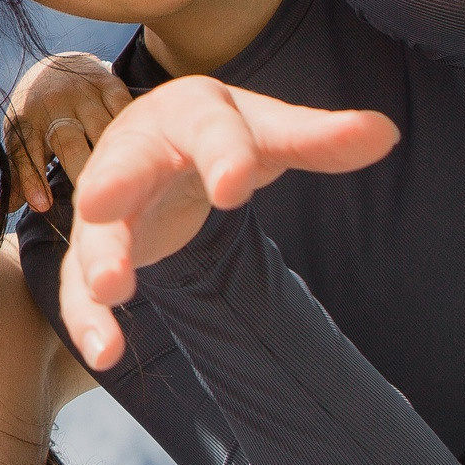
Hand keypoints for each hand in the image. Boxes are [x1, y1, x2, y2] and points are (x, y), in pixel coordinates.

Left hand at [1, 52, 130, 211]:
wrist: (54, 66)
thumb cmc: (36, 115)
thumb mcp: (21, 137)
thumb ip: (18, 173)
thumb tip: (10, 208)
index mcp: (27, 120)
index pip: (26, 151)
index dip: (33, 179)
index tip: (43, 207)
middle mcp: (54, 104)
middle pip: (70, 144)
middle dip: (81, 172)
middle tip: (94, 205)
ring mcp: (83, 93)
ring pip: (101, 130)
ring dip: (113, 157)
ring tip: (123, 187)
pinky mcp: (109, 84)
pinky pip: (125, 110)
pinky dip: (133, 132)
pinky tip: (140, 154)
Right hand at [56, 78, 397, 368]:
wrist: (164, 140)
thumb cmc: (225, 134)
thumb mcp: (270, 131)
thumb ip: (318, 138)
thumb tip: (385, 134)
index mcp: (189, 112)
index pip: (209, 129)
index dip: (222, 156)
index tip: (236, 187)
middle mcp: (135, 148)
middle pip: (123, 166)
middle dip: (114, 186)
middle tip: (103, 205)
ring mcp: (107, 199)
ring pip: (95, 230)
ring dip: (98, 259)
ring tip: (110, 293)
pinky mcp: (96, 244)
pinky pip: (80, 282)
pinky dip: (89, 314)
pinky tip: (107, 352)